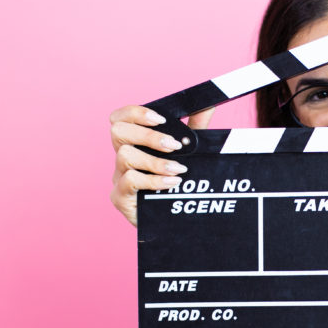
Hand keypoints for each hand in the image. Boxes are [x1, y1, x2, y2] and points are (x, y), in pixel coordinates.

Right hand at [109, 105, 214, 225]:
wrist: (175, 222)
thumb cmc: (178, 183)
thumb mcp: (189, 153)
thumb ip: (195, 128)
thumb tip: (209, 104)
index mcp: (134, 143)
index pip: (120, 118)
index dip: (136, 113)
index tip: (161, 119)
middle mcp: (122, 158)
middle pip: (118, 132)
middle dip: (148, 135)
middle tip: (174, 146)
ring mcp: (118, 177)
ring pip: (125, 156)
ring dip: (156, 160)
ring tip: (179, 169)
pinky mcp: (119, 197)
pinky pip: (130, 181)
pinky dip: (154, 180)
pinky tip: (172, 182)